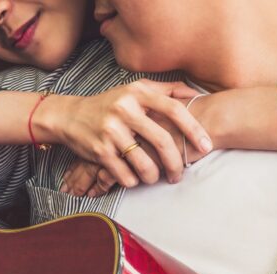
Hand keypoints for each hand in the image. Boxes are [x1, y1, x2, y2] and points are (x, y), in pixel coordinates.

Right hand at [60, 102, 211, 196]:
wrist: (70, 116)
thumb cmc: (110, 105)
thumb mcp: (135, 90)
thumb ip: (166, 90)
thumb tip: (196, 93)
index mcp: (137, 93)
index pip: (173, 109)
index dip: (194, 128)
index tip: (207, 145)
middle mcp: (124, 109)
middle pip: (161, 140)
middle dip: (175, 162)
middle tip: (180, 174)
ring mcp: (111, 130)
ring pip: (144, 163)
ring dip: (154, 176)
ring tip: (156, 178)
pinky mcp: (99, 151)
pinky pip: (125, 175)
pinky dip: (133, 181)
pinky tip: (134, 179)